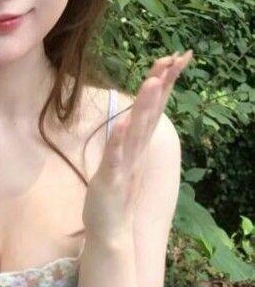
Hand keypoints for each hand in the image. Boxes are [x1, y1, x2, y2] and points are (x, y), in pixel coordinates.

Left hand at [82, 50, 192, 239]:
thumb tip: (135, 114)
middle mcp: (136, 151)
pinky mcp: (111, 179)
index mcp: (138, 144)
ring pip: (137, 130)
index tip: (176, 57)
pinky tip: (124, 121)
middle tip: (173, 59)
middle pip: (152, 113)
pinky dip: (120, 139)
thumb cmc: (116, 192)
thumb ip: (131, 136)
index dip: (164, 82)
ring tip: (152, 82)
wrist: (111, 230)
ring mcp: (126, 164)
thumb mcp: (124, 158)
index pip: (154, 108)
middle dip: (161, 85)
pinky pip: (116, 156)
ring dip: (145, 106)